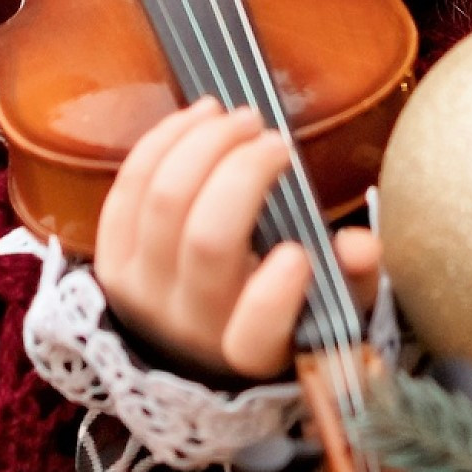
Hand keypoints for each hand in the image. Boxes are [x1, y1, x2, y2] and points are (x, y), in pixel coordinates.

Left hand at [94, 101, 380, 381]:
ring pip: (163, 202)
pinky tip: (199, 118)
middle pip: (207, 240)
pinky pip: (126, 190)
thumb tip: (361, 245)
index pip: (256, 337)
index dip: (273, 297)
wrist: (194, 341)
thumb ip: (354, 279)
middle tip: (276, 140)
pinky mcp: (111, 261)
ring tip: (240, 117)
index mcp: (253, 353)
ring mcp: (141, 292)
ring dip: (204, 143)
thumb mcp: (330, 308)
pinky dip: (163, 143)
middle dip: (244, 173)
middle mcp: (190, 327)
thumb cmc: (279, 313)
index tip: (298, 254)